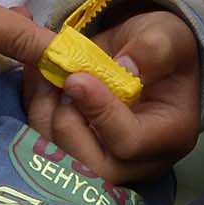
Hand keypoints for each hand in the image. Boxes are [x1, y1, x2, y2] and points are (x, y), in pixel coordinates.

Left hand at [17, 5, 202, 186]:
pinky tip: (37, 79)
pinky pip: (43, 148)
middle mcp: (138, 163)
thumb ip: (153, 49)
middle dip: (65, 122)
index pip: (129, 142)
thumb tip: (125, 68)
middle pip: (91, 167)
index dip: (99, 112)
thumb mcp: (167, 36)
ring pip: (60, 162)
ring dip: (44, 115)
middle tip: (59, 79)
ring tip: (45, 72)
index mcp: (169, 136)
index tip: (76, 79)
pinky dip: (34, 112)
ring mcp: (104, 164)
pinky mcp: (76, 155)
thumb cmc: (161, 49)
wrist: (142, 57)